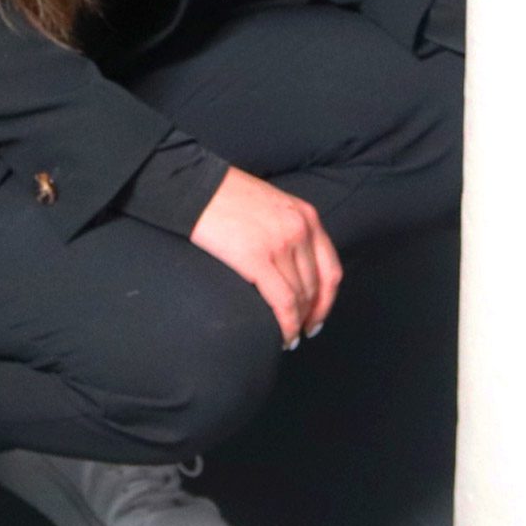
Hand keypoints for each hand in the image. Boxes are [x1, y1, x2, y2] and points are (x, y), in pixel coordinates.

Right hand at [188, 167, 342, 346]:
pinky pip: (282, 302)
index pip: (331, 269)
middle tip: (300, 333)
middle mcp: (300, 229)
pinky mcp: (256, 258)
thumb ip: (288, 229)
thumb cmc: (226, 197)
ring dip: (296, 324)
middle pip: (315, 287)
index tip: (317, 318)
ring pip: (300, 298)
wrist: (195, 187)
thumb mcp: (272, 206)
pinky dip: (285, 325)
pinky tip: (281, 336)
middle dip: (310, 316)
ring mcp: (281, 244)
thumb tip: (293, 267)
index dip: (326, 300)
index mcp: (306, 216)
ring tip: (287, 338)